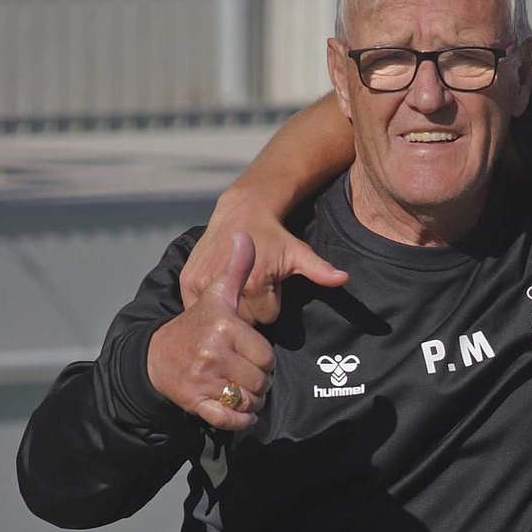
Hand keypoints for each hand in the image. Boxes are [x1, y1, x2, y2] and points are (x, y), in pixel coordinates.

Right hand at [148, 232, 275, 432]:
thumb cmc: (197, 324)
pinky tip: (242, 413)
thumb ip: (236, 267)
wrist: (158, 354)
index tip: (252, 355)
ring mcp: (203, 378)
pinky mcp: (194, 401)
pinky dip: (240, 420)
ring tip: (244, 391)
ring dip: (252, 401)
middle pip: (260, 381)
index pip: (266, 356)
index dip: (263, 359)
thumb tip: (244, 235)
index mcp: (224, 327)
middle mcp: (213, 352)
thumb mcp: (216, 294)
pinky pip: (228, 419)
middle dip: (259, 382)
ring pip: (247, 400)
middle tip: (248, 375)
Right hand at [180, 190, 347, 326]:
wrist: (241, 210)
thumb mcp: (298, 252)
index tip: (267, 287)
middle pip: (244, 321)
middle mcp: (226, 285)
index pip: (266, 320)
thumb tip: (343, 278)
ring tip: (235, 287)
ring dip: (229, 307)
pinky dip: (208, 304)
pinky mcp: (188, 281)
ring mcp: (203, 283)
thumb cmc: (273, 235)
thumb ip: (319, 269)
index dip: (269, 305)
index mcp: (254, 283)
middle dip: (250, 309)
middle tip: (251, 287)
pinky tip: (217, 290)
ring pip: (222, 316)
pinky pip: (199, 309)